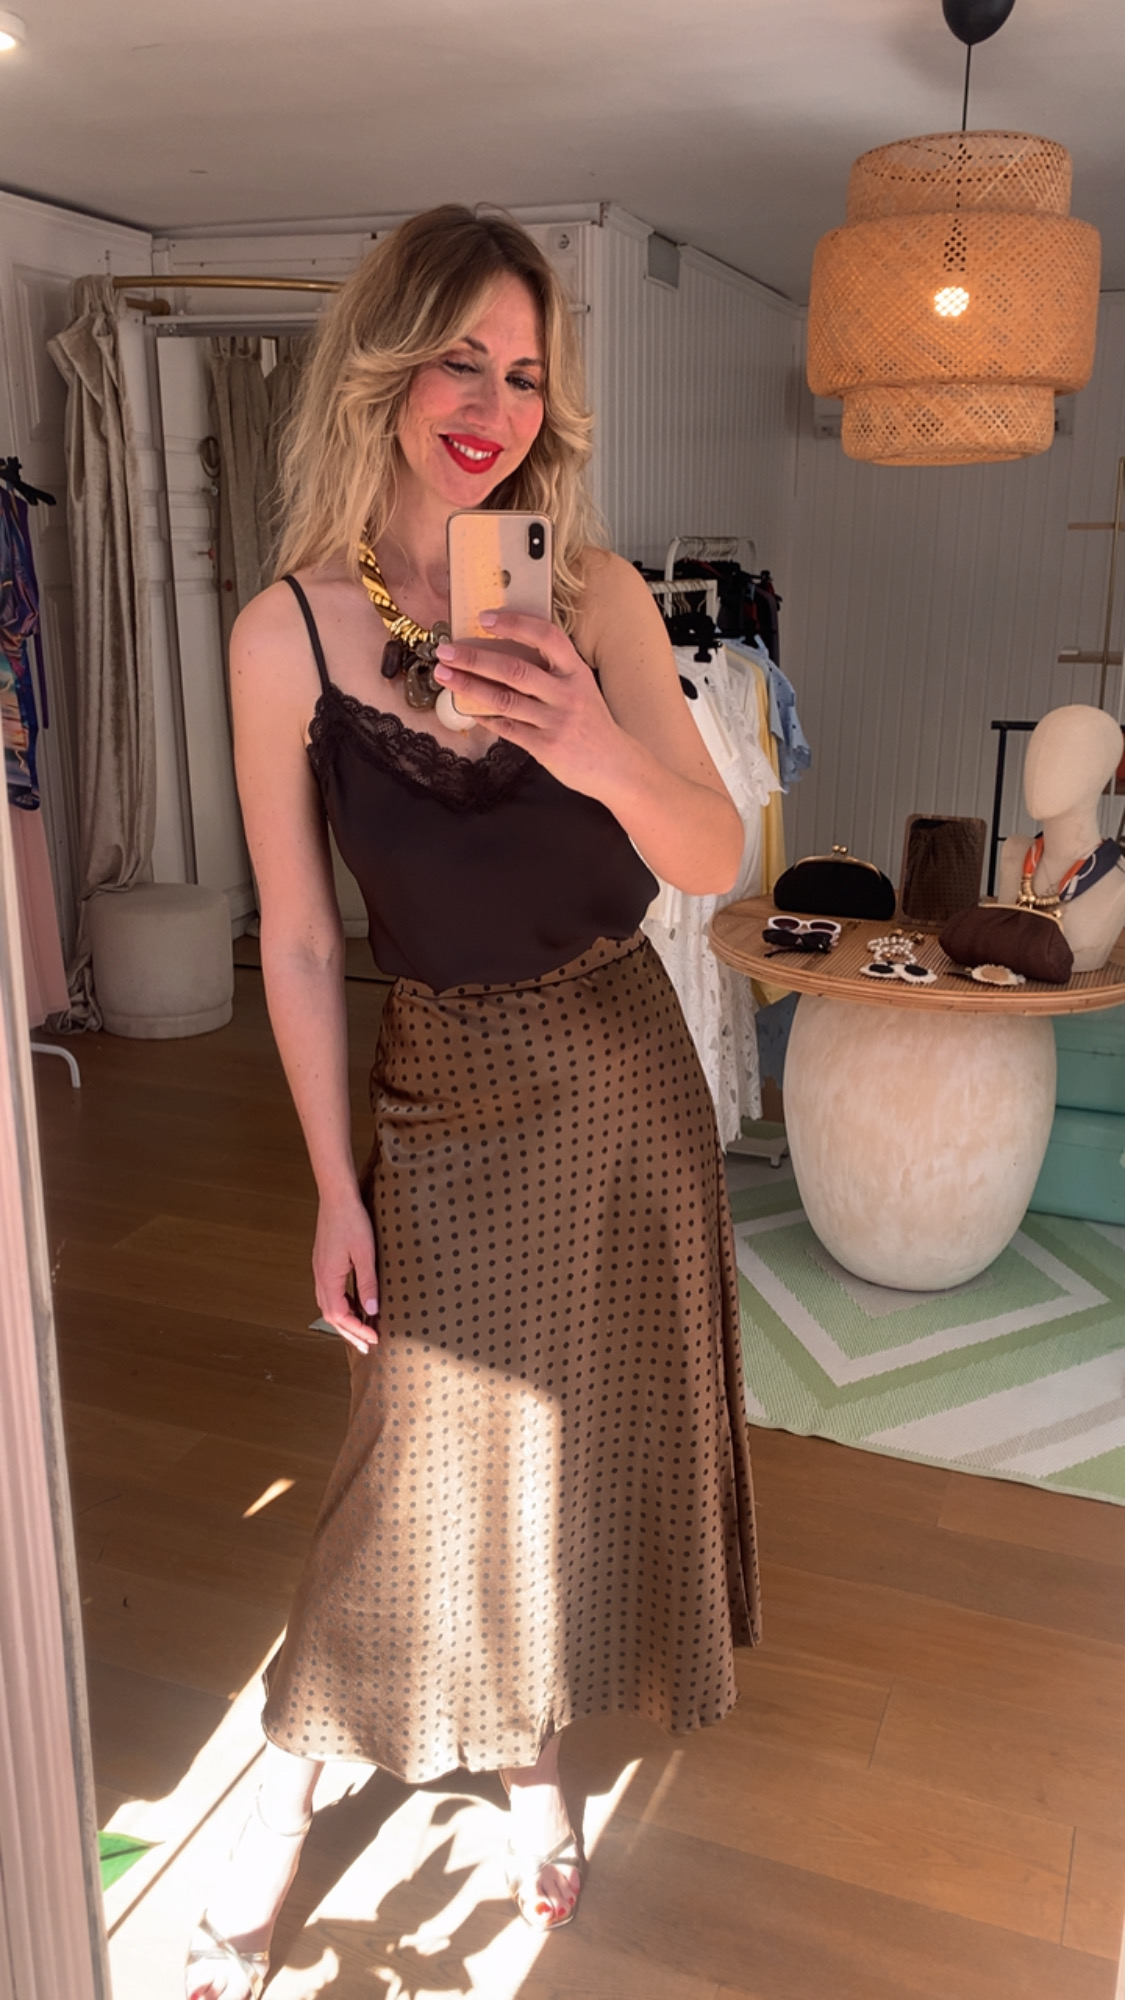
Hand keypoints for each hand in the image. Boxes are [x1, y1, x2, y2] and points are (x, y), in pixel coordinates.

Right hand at [312, 1191, 378, 1351]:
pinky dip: (342, 1306)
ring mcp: (320, 1270)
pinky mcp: (324, 1263)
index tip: (373, 1339)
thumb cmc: (351, 1220)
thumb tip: (372, 1311)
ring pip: (328, 1305)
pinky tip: (354, 1307)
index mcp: (328, 1277)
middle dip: (349, 1333)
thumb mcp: (365, 1253)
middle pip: (331, 1316)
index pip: (340, 1315)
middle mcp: (320, 1277)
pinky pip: (330, 1293)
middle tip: (366, 1348)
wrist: (337, 1197)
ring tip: (361, 1333)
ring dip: (344, 1322)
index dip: (357, 1330)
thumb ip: (367, 1283)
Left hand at [433, 613, 621, 797]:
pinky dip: (484, 717)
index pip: (546, 636)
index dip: (514, 624)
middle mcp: (567, 693)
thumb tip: (503, 654)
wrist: (616, 765)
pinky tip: (466, 708)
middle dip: (475, 657)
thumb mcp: (580, 688)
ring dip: (469, 685)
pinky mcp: (546, 747)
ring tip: (444, 675)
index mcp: (576, 671)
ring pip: (504, 699)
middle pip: (514, 669)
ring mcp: (556, 721)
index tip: (484, 617)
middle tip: (446, 650)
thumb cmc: (591, 723)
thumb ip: (552, 672)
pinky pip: (507, 728)